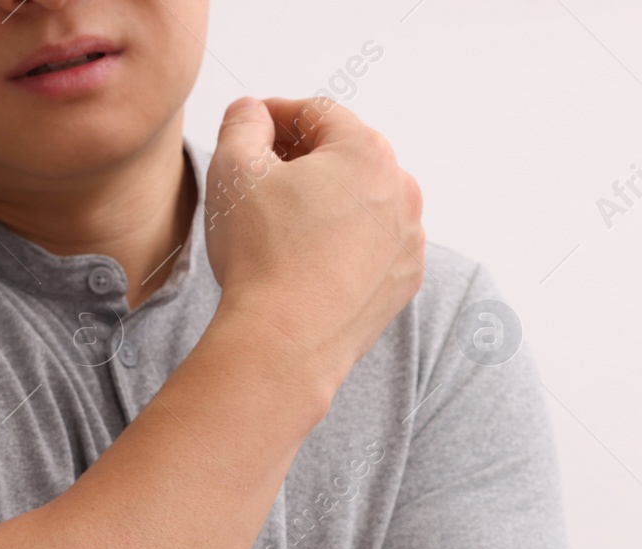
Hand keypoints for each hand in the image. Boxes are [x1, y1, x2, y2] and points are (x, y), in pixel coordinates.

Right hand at [205, 95, 425, 387]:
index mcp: (367, 152)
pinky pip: (372, 246)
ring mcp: (408, 240)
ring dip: (326, 202)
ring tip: (283, 224)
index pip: (317, 113)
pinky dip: (345, 243)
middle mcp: (402, 191)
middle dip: (302, 159)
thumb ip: (243, 123)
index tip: (249, 128)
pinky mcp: (402, 282)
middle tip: (261, 177)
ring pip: (362, 203)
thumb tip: (253, 113)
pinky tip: (308, 259)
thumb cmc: (262, 256)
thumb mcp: (233, 168)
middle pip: (345, 156)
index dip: (275, 115)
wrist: (285, 342)